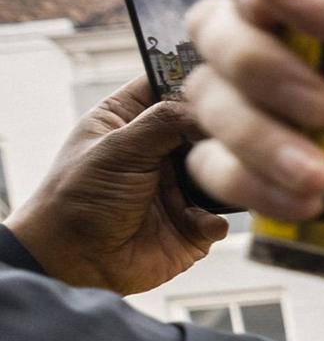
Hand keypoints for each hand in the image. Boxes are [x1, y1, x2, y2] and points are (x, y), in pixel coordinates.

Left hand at [3, 81, 227, 292]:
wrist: (75, 260)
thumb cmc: (77, 199)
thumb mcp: (117, 148)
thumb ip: (165, 122)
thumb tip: (211, 109)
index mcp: (131, 121)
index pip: (168, 85)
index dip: (193, 80)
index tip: (224, 80)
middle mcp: (158, 151)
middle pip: (205, 129)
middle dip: (220, 135)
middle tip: (232, 137)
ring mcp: (178, 188)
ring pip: (221, 172)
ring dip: (224, 178)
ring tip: (217, 183)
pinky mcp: (192, 226)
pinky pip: (221, 217)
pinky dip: (215, 220)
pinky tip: (197, 223)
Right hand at [184, 0, 323, 340]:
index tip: (268, 0)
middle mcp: (315, 77)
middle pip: (220, 29)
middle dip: (255, 63)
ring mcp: (287, 135)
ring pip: (208, 100)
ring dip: (259, 137)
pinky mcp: (271, 194)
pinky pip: (214, 169)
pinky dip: (254, 187)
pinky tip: (313, 208)